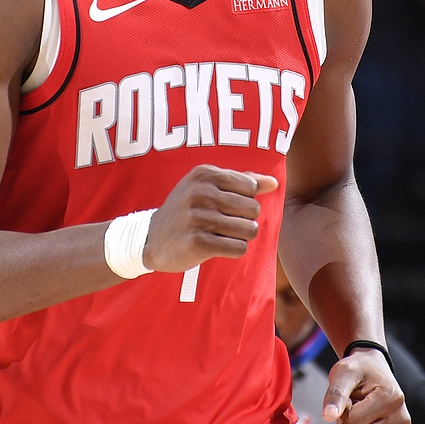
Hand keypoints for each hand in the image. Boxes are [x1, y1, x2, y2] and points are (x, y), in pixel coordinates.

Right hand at [142, 165, 277, 273]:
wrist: (150, 239)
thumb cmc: (187, 210)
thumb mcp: (207, 187)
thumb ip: (242, 182)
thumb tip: (274, 182)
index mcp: (204, 173)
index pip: (251, 187)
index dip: (244, 201)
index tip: (224, 206)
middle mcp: (201, 192)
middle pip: (253, 209)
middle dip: (245, 220)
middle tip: (224, 224)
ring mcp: (198, 217)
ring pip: (249, 230)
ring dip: (240, 237)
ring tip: (221, 235)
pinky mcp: (198, 242)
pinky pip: (239, 248)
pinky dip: (233, 250)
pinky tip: (216, 247)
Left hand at [323, 347, 409, 423]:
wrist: (374, 372)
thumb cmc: (359, 370)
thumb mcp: (344, 373)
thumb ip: (335, 394)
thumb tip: (327, 416)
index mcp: (392, 399)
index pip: (351, 422)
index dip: (341, 410)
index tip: (349, 397)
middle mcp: (401, 421)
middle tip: (350, 407)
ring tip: (357, 415)